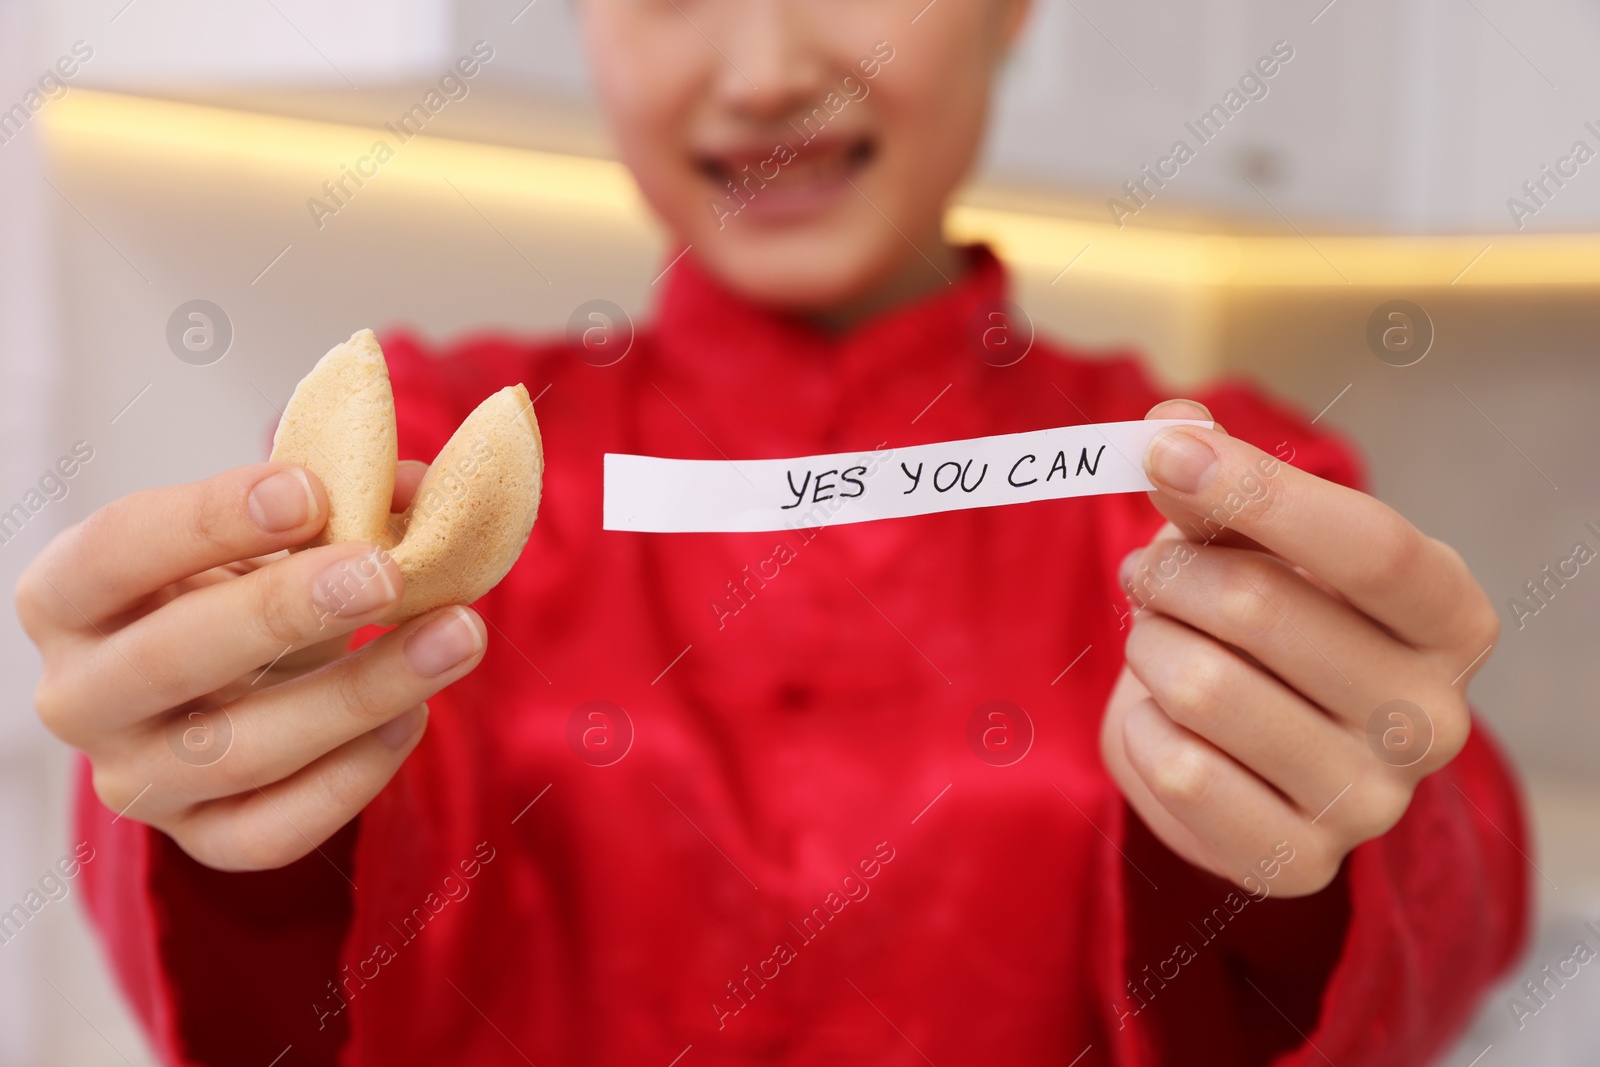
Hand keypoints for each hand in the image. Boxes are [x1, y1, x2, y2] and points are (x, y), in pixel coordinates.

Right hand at [17, 461, 487, 870]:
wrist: (232, 686)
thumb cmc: (236, 588)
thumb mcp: (264, 534)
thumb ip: (336, 499)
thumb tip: (421, 486)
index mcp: (68, 597)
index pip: (116, 550)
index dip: (209, 520)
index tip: (311, 492)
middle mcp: (79, 696)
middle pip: (169, 659)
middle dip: (283, 612)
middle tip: (384, 573)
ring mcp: (134, 780)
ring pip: (237, 752)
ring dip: (358, 693)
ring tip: (454, 635)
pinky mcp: (198, 838)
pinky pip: (272, 831)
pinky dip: (353, 776)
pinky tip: (412, 716)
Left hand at [1100, 401, 1497, 897]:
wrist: (1257, 750)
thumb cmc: (1269, 619)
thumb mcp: (1255, 538)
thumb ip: (1217, 476)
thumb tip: (1172, 425)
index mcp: (1452, 619)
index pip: (1371, 547)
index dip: (1256, 491)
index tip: (1165, 451)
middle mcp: (1432, 718)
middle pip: (1259, 608)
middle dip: (1171, 573)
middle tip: (1150, 573)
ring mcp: (1372, 802)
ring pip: (1199, 685)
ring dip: (1147, 646)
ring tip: (1157, 641)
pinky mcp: (1298, 861)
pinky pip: (1173, 769)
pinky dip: (1138, 726)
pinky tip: (1159, 717)